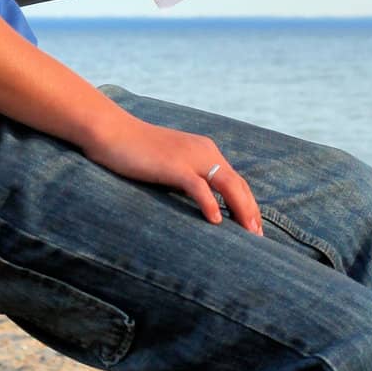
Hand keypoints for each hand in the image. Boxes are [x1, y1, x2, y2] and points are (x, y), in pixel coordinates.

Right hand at [82, 111, 262, 234]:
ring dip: (241, 209)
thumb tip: (200, 203)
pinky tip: (216, 220)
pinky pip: (198, 186)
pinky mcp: (173, 165)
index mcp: (205, 150)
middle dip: (251, 211)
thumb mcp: (169, 164)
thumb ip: (187, 178)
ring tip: (248, 233)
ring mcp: (189, 157)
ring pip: (226, 184)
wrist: (112, 132)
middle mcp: (204, 151)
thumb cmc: (137, 151)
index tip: (255, 228)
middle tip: (259, 238)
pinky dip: (210, 203)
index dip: (249, 204)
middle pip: (238, 183)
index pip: (236, 180)